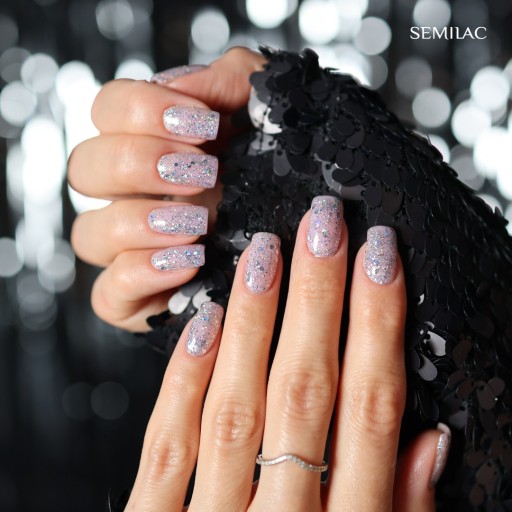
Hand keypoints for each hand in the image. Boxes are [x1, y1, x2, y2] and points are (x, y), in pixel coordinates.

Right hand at [68, 48, 264, 330]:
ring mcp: (134, 248)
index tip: (204, 124)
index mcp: (155, 144)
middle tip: (202, 171)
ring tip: (198, 222)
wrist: (311, 237)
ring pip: (88, 235)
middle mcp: (136, 195)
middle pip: (85, 168)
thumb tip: (180, 85)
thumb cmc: (291, 172)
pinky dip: (140, 275)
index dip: (141, 109)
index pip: (108, 110)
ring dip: (138, 222)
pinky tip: (191, 262)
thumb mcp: (273, 112)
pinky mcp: (143, 297)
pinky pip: (108, 295)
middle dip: (138, 163)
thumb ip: (232, 81)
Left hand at [125, 197, 449, 511]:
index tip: (382, 257)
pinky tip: (202, 320)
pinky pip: (166, 445)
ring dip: (253, 318)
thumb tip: (432, 439)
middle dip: (319, 296)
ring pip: (234, 403)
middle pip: (304, 388)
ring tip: (264, 251)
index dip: (378, 323)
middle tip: (323, 224)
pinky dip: (184, 376)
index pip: (370, 407)